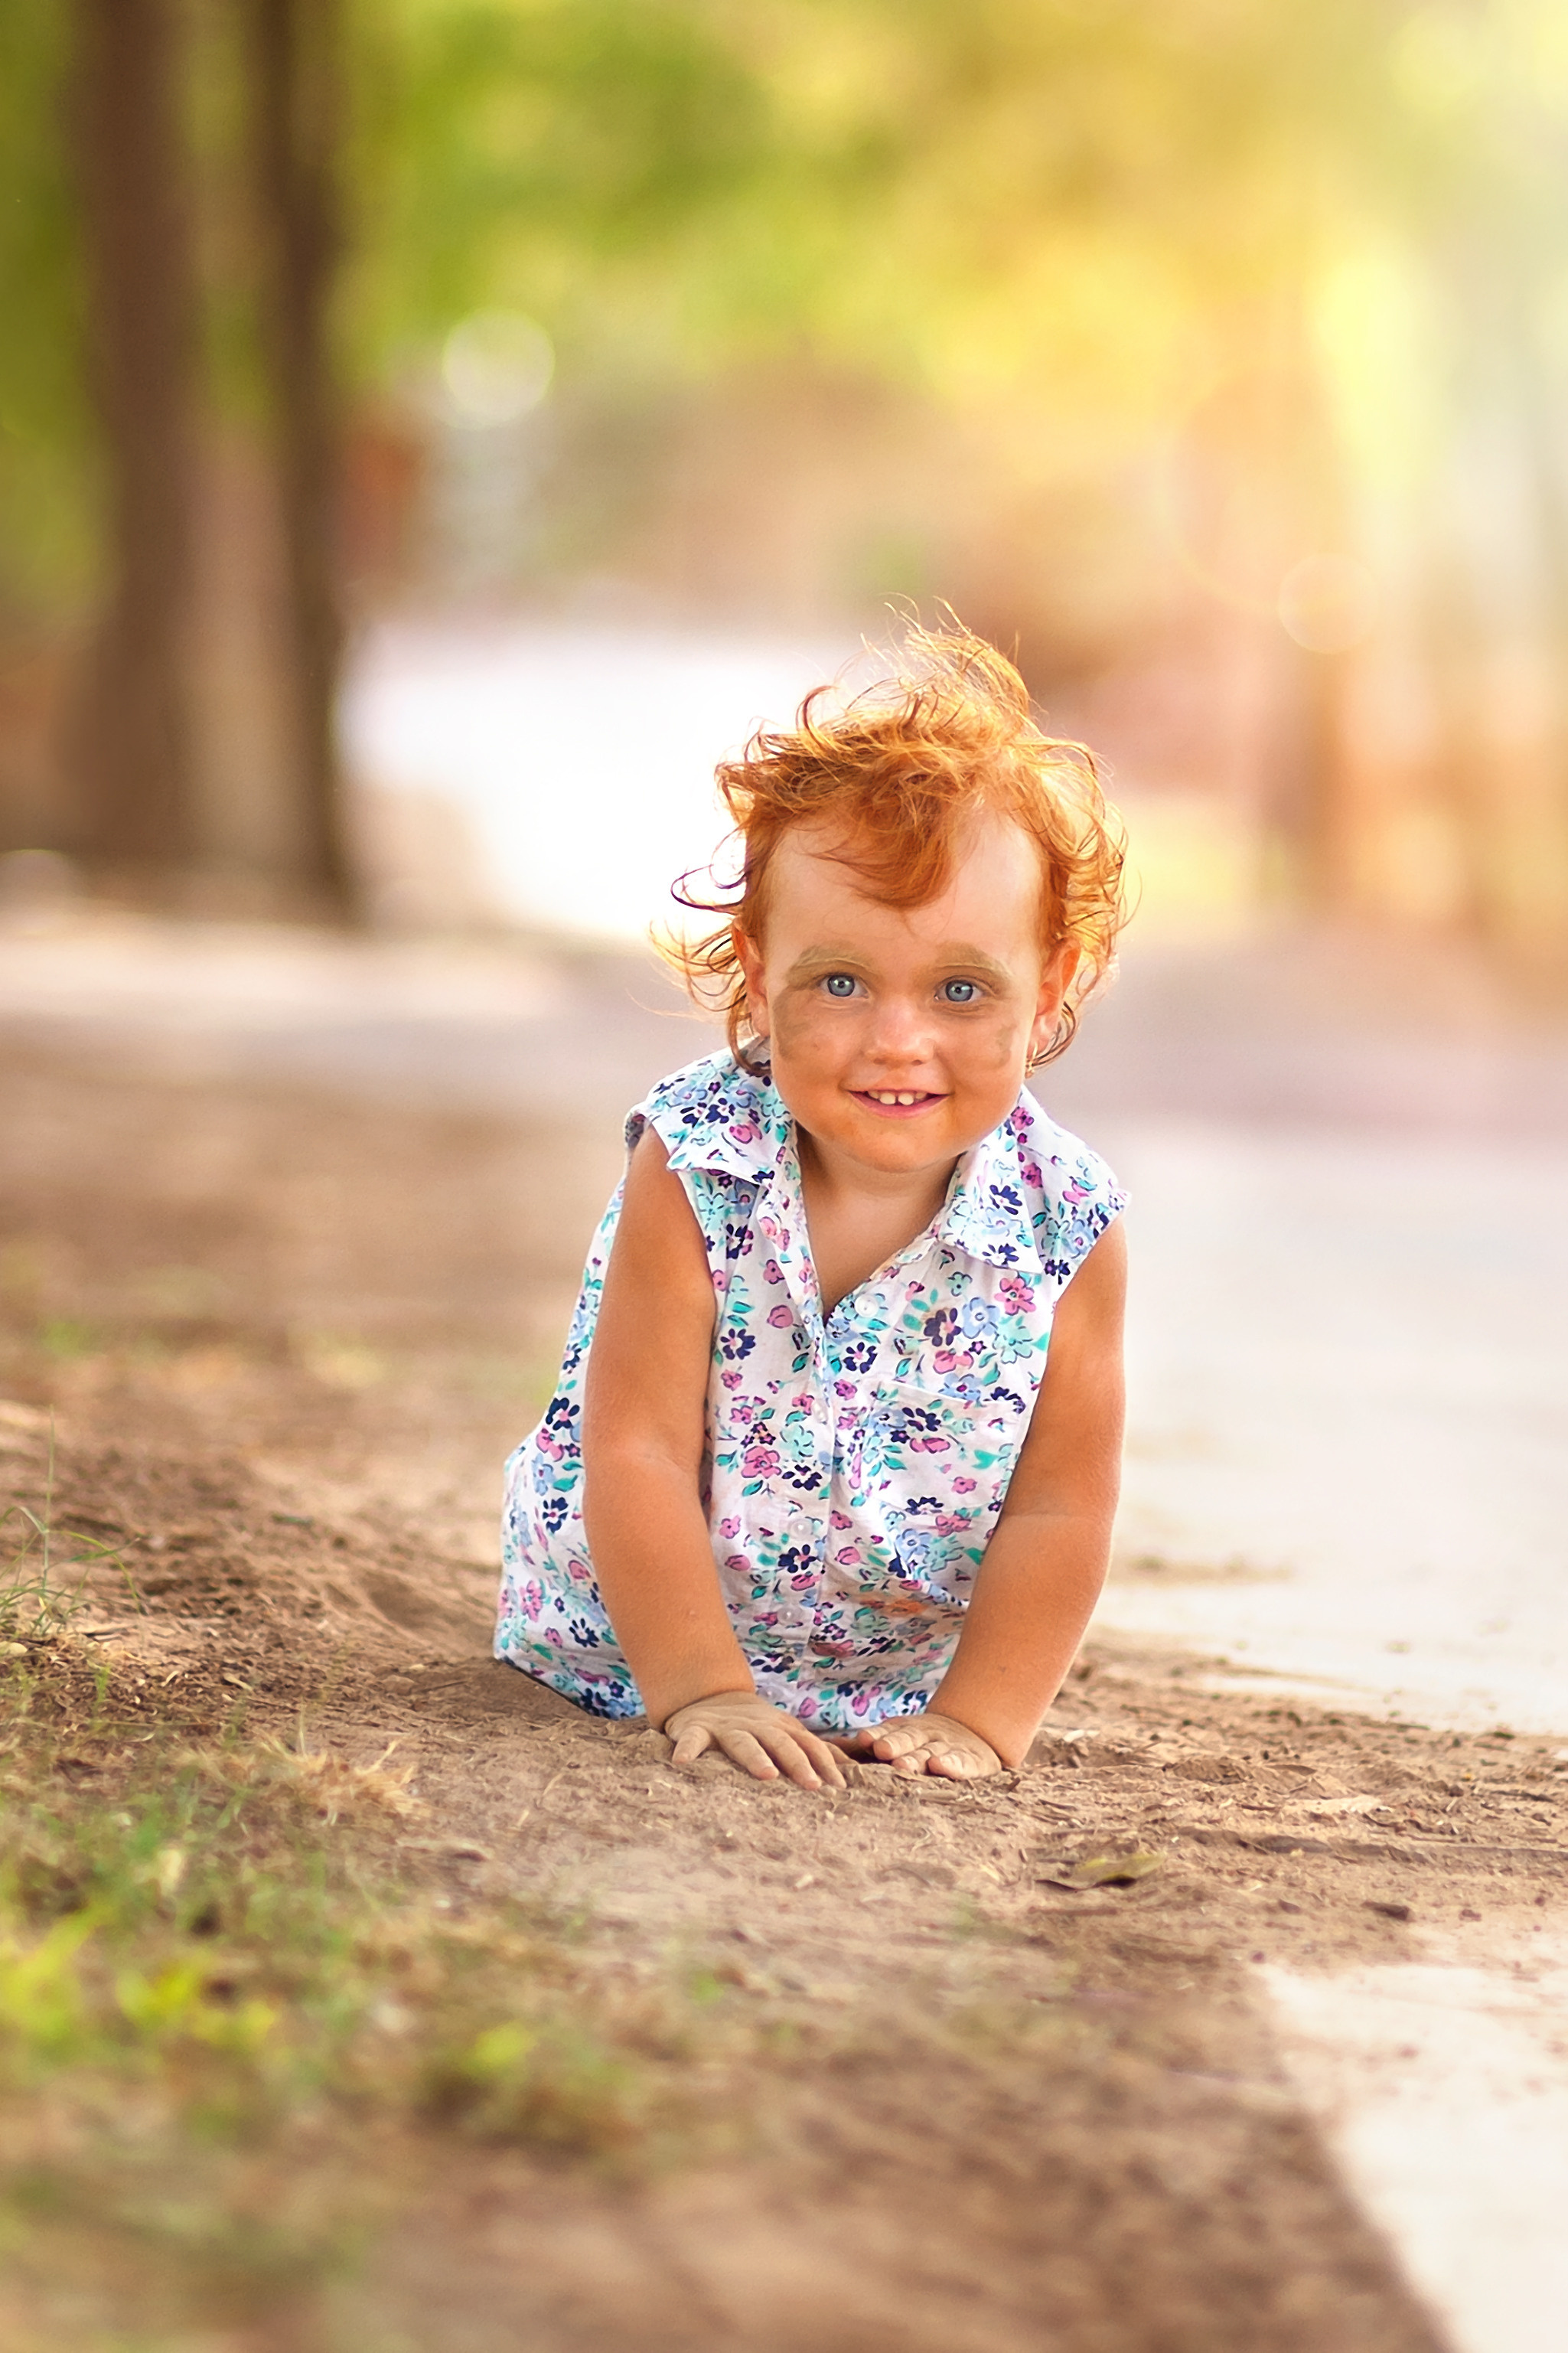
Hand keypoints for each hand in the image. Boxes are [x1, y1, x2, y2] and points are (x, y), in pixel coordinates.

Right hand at [663, 1691, 847, 1789]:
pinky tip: (682, 1763)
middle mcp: (758, 1727)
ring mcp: (727, 1727)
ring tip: (766, 1774)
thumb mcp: (786, 1735)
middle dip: (799, 1763)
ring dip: (755, 1757)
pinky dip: (687, 1749)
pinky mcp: (696, 1729)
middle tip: (813, 1786)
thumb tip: (855, 1774)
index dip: (825, 1765)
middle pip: (781, 1743)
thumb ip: (815, 1752)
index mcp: (781, 1730)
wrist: (709, 1698)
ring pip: (743, 1742)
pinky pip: (691, 1739)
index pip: (808, 1746)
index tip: (840, 1789)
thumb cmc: (756, 1728)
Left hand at [832, 1711, 1001, 1779]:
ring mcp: (948, 1747)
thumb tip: (824, 1747)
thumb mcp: (897, 1741)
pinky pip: (961, 1763)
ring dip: (917, 1757)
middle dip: (895, 1744)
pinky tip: (940, 1765)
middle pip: (908, 1740)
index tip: (864, 1739)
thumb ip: (864, 1747)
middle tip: (882, 1750)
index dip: (877, 1735)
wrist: (976, 1737)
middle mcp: (925, 1736)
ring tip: (904, 1765)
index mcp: (904, 1732)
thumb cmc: (924, 1745)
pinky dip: (951, 1764)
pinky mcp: (971, 1761)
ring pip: (931, 1751)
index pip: (889, 1732)